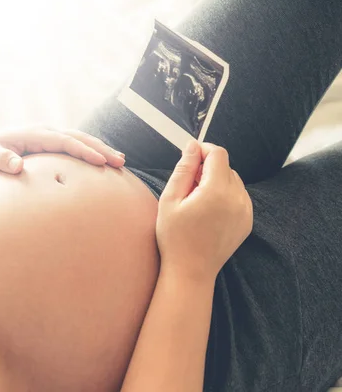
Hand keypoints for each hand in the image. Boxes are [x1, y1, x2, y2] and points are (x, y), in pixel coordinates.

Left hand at [0, 127, 125, 173]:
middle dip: (100, 148)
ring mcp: (49, 136)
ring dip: (100, 149)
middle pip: (78, 137)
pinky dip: (90, 151)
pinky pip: (75, 145)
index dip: (83, 151)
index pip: (65, 141)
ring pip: (80, 139)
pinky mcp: (50, 143)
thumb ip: (1, 161)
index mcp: (34, 134)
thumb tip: (18, 165)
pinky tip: (102, 162)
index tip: (101, 162)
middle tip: (121, 162)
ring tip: (120, 161)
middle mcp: (45, 131)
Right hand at [156, 141, 252, 281]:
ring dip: (217, 182)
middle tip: (188, 186)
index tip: (190, 156)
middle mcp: (237, 199)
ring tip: (197, 200)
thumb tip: (192, 146)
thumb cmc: (175, 237)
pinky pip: (239, 197)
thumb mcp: (170, 200)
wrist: (191, 271)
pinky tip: (208, 211)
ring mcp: (245, 211)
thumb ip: (183, 169)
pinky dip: (225, 196)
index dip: (203, 150)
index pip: (218, 154)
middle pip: (226, 167)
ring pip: (233, 181)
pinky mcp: (247, 221)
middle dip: (208, 168)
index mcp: (216, 192)